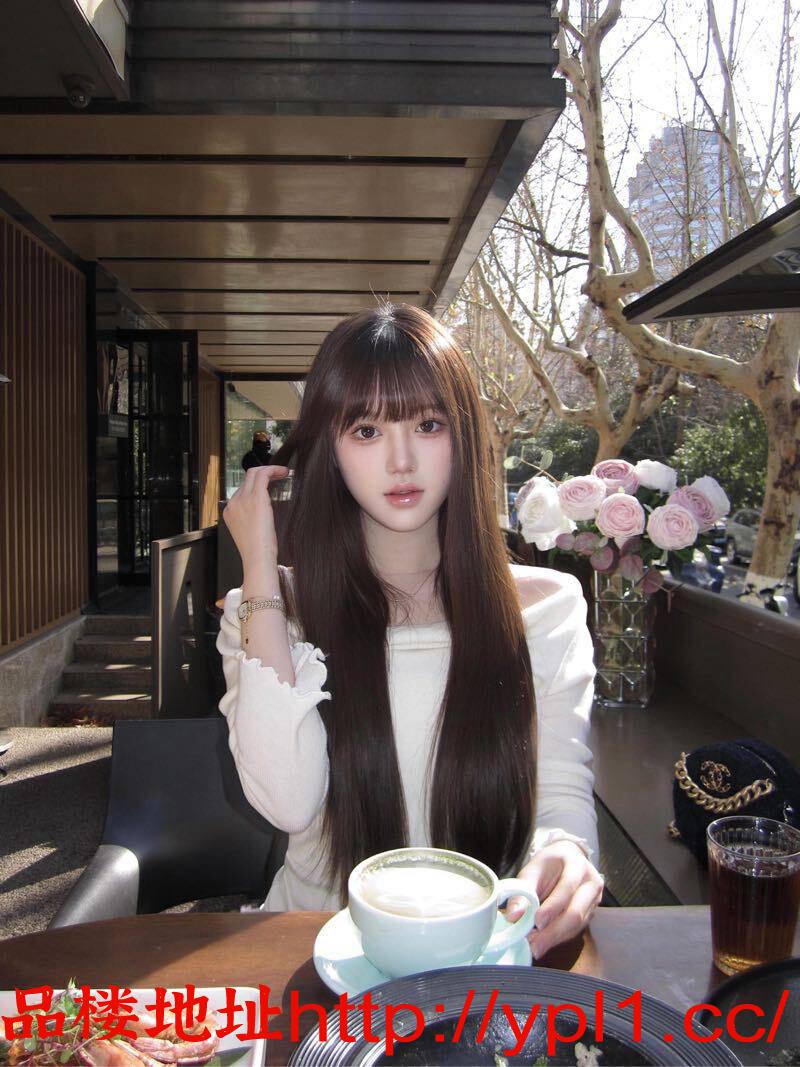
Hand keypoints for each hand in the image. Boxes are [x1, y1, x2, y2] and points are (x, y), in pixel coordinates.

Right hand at [223, 465, 289, 572]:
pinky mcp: (255, 499)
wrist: (257, 558)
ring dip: (270, 470)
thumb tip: (265, 511)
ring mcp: (242, 500)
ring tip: (283, 473)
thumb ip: (253, 519)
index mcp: (230, 512)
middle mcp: (233, 503)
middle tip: (279, 475)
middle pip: (247, 478)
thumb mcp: (252, 532)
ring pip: (254, 473)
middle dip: (264, 474)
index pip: (242, 490)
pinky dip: (273, 470)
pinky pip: (263, 475)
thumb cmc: (259, 552)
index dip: (258, 484)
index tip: (271, 484)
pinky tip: (285, 472)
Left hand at [506, 841, 603, 958]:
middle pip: (576, 912)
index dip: (552, 907)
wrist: (566, 860)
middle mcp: (591, 882)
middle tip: (535, 946)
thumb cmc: (546, 865)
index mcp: (576, 864)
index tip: (536, 923)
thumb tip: (514, 916)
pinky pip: (577, 930)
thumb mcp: (532, 871)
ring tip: (536, 946)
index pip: (567, 888)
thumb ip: (522, 892)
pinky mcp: (591, 913)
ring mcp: (594, 899)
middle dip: (553, 932)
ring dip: (555, 938)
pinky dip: (560, 938)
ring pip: (578, 925)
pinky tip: (545, 942)